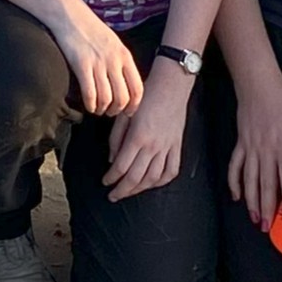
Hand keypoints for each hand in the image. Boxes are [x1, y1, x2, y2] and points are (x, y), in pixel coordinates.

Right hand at [58, 5, 144, 117]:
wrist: (71, 15)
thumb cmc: (92, 30)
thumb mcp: (114, 44)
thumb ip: (122, 63)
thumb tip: (126, 87)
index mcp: (125, 56)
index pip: (137, 88)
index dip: (134, 105)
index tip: (128, 112)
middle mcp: (114, 60)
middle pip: (123, 97)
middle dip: (117, 110)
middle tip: (110, 112)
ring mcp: (98, 62)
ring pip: (107, 98)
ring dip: (102, 109)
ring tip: (98, 109)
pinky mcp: (81, 64)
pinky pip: (90, 93)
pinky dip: (90, 104)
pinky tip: (88, 105)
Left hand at [103, 61, 192, 199]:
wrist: (171, 86)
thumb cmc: (145, 96)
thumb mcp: (124, 114)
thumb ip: (116, 139)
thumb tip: (112, 161)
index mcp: (137, 137)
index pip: (121, 167)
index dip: (112, 178)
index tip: (105, 182)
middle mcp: (153, 146)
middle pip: (136, 177)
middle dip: (122, 190)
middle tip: (113, 196)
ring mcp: (167, 148)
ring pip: (153, 178)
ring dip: (139, 189)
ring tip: (129, 192)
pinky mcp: (177, 146)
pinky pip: (171, 171)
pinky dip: (161, 182)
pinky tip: (151, 184)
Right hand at [229, 76, 281, 228]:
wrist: (258, 85)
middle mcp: (264, 150)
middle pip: (265, 183)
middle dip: (266, 206)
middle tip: (268, 227)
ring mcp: (250, 148)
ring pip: (249, 179)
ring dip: (251, 200)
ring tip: (255, 219)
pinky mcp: (240, 144)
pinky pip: (234, 167)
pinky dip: (234, 183)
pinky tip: (236, 197)